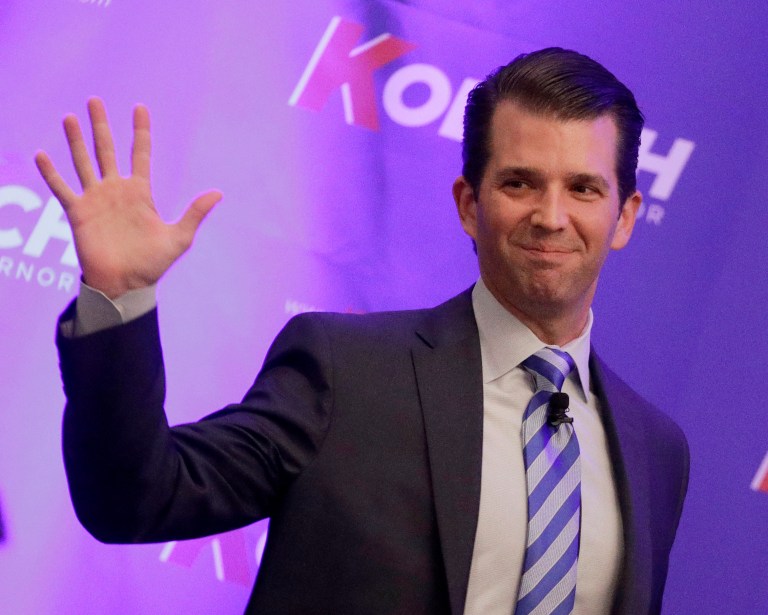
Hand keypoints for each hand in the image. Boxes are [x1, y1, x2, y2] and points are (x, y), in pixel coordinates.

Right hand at [34, 97, 221, 298]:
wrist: (127, 284)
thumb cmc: (153, 263)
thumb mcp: (179, 237)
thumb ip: (195, 213)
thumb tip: (219, 193)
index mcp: (140, 192)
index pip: (140, 153)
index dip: (140, 131)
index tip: (140, 108)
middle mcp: (116, 190)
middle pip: (106, 150)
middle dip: (101, 125)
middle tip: (94, 100)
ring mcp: (96, 200)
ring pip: (83, 162)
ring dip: (75, 141)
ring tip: (69, 117)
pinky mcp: (78, 213)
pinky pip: (62, 189)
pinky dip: (51, 173)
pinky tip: (42, 154)